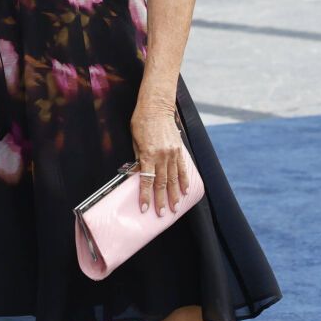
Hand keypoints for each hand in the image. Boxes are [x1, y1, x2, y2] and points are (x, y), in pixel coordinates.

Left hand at [131, 97, 189, 217]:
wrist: (156, 107)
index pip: (146, 180)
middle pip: (162, 183)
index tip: (144, 208)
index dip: (145, 196)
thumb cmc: (141, 122)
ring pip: (174, 179)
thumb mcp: (134, 140)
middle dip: (161, 200)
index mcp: (148, 154)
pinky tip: (186, 191)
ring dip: (175, 195)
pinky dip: (184, 181)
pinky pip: (182, 168)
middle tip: (162, 213)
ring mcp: (172, 153)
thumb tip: (139, 173)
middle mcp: (161, 156)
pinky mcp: (179, 150)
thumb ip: (138, 158)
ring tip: (175, 208)